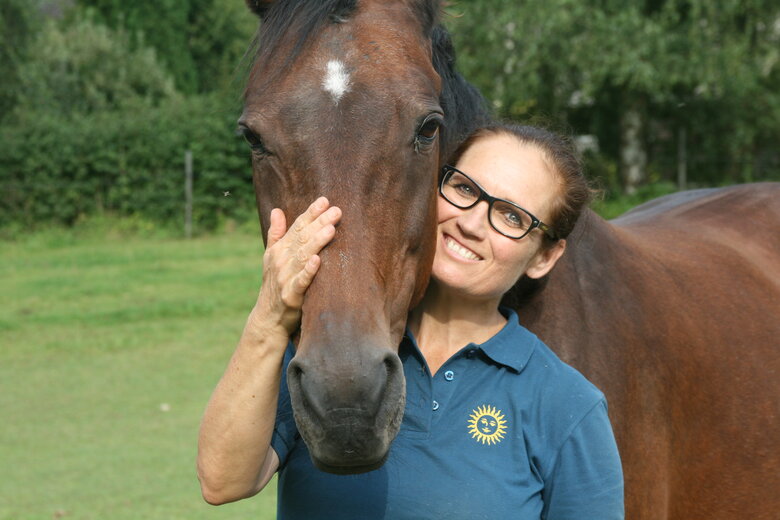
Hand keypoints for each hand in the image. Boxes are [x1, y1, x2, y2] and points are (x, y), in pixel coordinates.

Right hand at [251, 197, 340, 335]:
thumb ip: (276, 234)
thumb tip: (276, 210)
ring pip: (303, 256)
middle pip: (302, 238)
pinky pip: (301, 281)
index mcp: (279, 249)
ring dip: (317, 242)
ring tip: (331, 229)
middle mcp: (281, 260)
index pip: (297, 227)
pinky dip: (309, 271)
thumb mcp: (271, 257)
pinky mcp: (291, 295)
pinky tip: (317, 260)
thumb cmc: (274, 284)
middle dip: (319, 223)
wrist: (268, 317)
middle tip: (337, 211)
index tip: (325, 200)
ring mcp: (285, 277)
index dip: (310, 213)